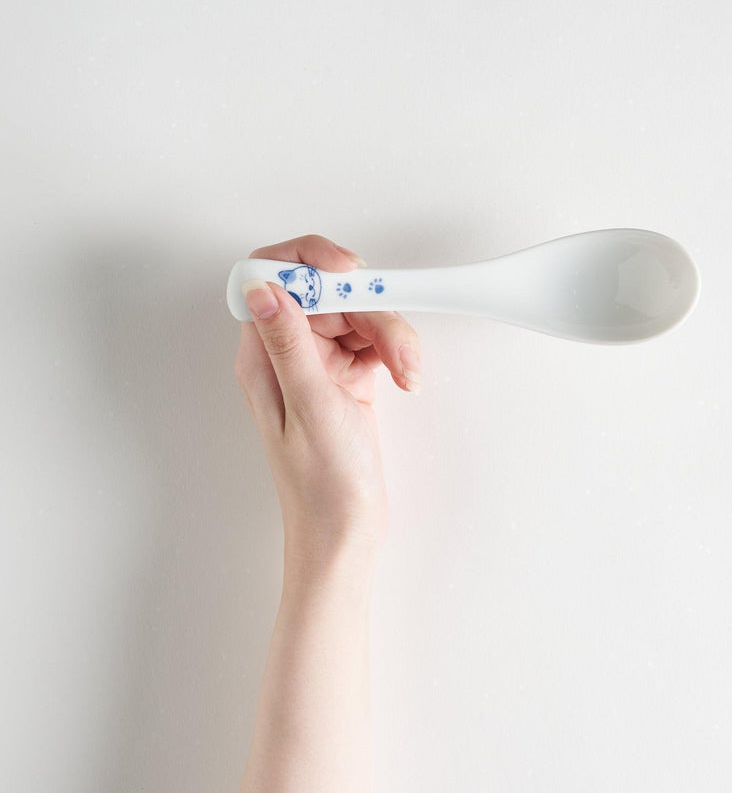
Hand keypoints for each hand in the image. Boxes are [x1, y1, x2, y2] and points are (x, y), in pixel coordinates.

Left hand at [233, 234, 420, 560]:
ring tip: (406, 371)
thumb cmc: (321, 483)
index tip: (350, 271)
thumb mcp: (309, 406)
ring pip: (359, 314)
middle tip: (397, 347)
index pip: (272, 277)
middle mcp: (289, 352)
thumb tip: (263, 286)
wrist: (346, 530)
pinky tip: (405, 376)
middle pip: (331, 293)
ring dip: (391, 335)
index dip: (310, 261)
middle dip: (372, 310)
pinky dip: (396, 351)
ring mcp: (320, 362)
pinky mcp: (348, 374)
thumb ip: (288, 342)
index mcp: (264, 355)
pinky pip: (375, 339)